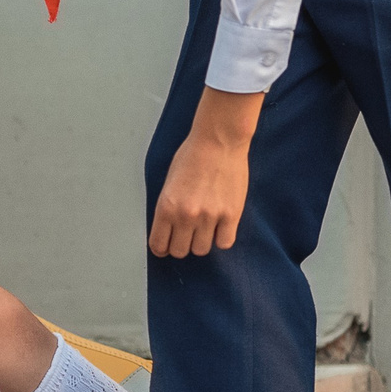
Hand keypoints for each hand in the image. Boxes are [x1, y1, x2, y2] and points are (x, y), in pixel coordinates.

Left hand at [148, 87, 263, 256]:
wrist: (219, 140)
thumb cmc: (193, 155)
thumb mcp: (169, 183)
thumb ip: (168, 208)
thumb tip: (169, 230)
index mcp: (166, 207)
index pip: (159, 245)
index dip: (163, 247)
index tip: (168, 244)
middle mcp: (186, 215)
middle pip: (180, 251)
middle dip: (182, 244)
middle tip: (187, 233)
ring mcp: (209, 217)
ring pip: (202, 250)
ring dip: (202, 241)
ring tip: (205, 226)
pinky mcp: (231, 215)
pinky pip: (225, 243)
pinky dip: (222, 238)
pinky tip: (220, 225)